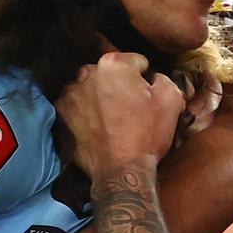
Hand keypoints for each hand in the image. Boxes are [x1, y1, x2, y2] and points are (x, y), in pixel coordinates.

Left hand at [55, 52, 185, 178]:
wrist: (120, 171)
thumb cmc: (146, 135)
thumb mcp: (171, 100)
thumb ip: (164, 78)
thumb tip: (153, 78)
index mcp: (114, 64)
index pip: (136, 61)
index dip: (145, 79)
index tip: (146, 97)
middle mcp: (87, 72)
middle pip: (111, 72)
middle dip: (120, 85)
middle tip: (129, 109)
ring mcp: (70, 92)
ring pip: (93, 87)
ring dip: (101, 96)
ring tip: (112, 120)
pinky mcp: (61, 112)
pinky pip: (78, 103)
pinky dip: (86, 110)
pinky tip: (97, 126)